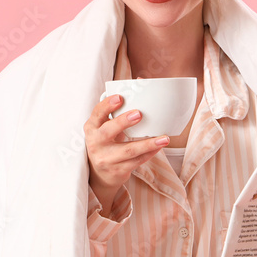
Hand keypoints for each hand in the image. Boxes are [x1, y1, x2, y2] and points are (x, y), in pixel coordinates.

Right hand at [84, 94, 168, 211]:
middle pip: (108, 132)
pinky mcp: (117, 171)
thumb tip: (142, 81)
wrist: (100, 174)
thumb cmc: (107, 142)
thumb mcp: (105, 126)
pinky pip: (136, 161)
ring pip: (128, 150)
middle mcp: (95, 143)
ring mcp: (105, 159)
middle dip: (123, 122)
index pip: (96, 114)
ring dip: (147, 144)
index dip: (107, 105)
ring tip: (164, 138)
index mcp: (92, 127)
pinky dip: (150, 154)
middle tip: (139, 114)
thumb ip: (117, 108)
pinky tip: (159, 147)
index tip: (119, 97)